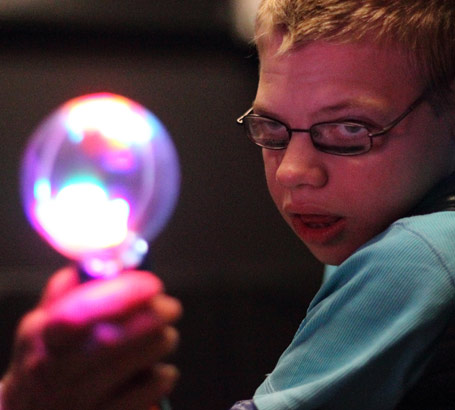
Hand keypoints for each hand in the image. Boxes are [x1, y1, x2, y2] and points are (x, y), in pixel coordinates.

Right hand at [1, 267, 181, 409]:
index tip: (152, 283)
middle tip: (170, 306)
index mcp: (42, 337)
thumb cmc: (50, 358)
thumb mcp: (46, 321)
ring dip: (161, 342)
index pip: (78, 314)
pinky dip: (163, 374)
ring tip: (162, 336)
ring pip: (138, 365)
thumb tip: (105, 259)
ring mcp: (80, 403)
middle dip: (151, 317)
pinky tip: (154, 369)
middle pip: (111, 341)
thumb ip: (71, 289)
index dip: (119, 295)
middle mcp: (56, 373)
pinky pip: (150, 392)